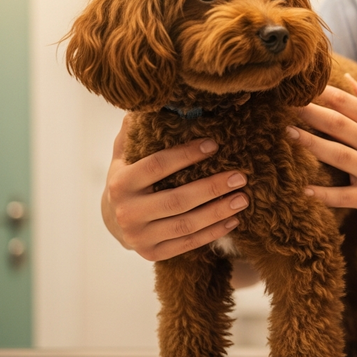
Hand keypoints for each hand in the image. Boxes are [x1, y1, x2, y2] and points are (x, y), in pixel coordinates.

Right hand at [102, 114, 249, 260]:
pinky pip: (189, 243)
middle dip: (212, 187)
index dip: (186, 155)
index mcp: (120, 183)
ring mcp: (139, 237)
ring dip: (218, 212)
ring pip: (186, 225)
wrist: (113, 221)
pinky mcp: (153, 254)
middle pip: (177, 200)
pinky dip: (214, 232)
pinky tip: (234, 220)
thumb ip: (136, 131)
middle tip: (240, 176)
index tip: (214, 144)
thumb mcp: (125, 154)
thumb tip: (150, 102)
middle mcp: (127, 212)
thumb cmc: (129, 179)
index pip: (157, 166)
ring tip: (243, 198)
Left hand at [290, 76, 356, 228]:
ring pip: (338, 155)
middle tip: (287, 104)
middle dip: (311, 113)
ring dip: (312, 144)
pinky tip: (305, 189)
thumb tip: (347, 78)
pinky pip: (344, 196)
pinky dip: (324, 194)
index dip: (322, 93)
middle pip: (338, 124)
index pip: (348, 103)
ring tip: (290, 134)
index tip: (301, 86)